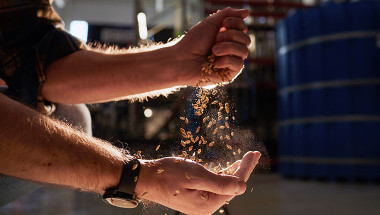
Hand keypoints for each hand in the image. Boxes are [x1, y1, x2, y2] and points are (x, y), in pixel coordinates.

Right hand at [135, 151, 260, 214]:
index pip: (234, 185)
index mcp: (208, 203)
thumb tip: (242, 187)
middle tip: (253, 154)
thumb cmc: (168, 174)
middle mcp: (206, 206)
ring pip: (223, 186)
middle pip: (231, 186)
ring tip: (245, 159)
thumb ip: (220, 183)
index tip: (253, 154)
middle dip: (242, 169)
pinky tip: (228, 168)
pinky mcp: (196, 197)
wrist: (146, 179)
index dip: (245, 169)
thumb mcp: (195, 176)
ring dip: (233, 171)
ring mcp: (201, 203)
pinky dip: (222, 175)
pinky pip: (214, 186)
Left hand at [174, 7, 250, 85]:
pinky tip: (214, 63)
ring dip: (228, 47)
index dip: (236, 23)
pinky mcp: (229, 75)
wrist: (181, 59)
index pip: (243, 29)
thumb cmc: (193, 42)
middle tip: (215, 39)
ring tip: (213, 50)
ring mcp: (230, 63)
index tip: (224, 23)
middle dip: (231, 36)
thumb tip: (247, 12)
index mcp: (227, 37)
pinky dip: (226, 60)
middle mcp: (231, 50)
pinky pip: (239, 65)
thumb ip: (228, 14)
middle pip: (246, 40)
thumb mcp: (211, 23)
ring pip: (244, 52)